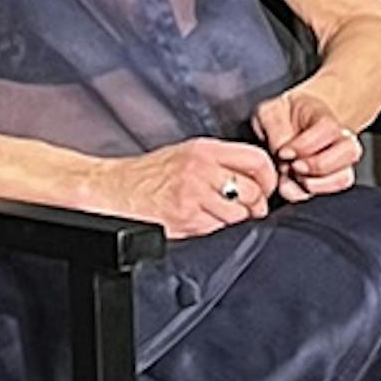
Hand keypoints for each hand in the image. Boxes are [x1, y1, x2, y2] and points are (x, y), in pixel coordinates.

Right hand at [119, 135, 284, 236]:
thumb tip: (254, 177)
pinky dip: (216, 231)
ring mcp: (193, 195)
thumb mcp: (185, 154)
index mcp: (204, 149)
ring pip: (239, 215)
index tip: (265, 188)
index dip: (268, 178)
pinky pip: (218, 230)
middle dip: (255, 206)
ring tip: (220, 218)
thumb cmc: (146, 175)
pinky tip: (202, 224)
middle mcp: (201, 169)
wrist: (112, 191)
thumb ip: (219, 161)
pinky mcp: (185, 219)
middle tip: (247, 210)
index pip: (256, 160)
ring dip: (235, 221)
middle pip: (253, 191)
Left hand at [254, 79, 373, 194]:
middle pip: (349, 151)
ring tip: (293, 177)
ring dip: (316, 183)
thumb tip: (284, 150)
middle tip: (293, 167)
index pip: (329, 129)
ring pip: (344, 176)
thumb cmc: (280, 119)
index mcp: (325, 116)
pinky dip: (308, 193)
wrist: (280, 131)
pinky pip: (330, 192)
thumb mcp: (270, 113)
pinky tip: (290, 186)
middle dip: (318, 165)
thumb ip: (277, 128)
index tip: (284, 152)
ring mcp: (339, 162)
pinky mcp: (330, 181)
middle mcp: (340, 139)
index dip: (306, 144)